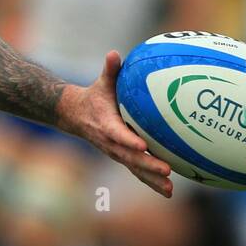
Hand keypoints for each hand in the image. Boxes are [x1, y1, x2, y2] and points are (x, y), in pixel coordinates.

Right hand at [57, 51, 172, 197]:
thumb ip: (109, 70)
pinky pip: (137, 171)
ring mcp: (116, 153)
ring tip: (170, 189)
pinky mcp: (122, 157)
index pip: (117, 134)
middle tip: (166, 170)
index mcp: (106, 124)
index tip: (143, 145)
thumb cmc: (95, 96)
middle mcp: (111, 143)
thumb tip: (114, 54)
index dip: (129, 140)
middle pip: (130, 157)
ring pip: (134, 169)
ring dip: (152, 180)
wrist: (76, 115)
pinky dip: (152, 182)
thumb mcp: (101, 82)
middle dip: (147, 165)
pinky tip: (169, 190)